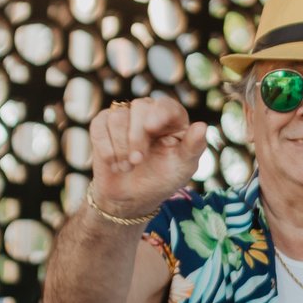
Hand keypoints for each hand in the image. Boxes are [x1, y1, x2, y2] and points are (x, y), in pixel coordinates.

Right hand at [89, 97, 206, 211]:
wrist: (131, 197)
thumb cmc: (162, 180)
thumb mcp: (183, 167)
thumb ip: (194, 147)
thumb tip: (202, 127)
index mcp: (172, 119)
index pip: (166, 105)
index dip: (159, 113)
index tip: (151, 128)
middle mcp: (148, 113)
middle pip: (139, 107)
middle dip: (136, 137)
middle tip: (137, 161)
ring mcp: (125, 117)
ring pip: (117, 117)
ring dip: (120, 146)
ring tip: (127, 167)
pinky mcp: (103, 125)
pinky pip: (99, 125)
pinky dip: (104, 146)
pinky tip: (113, 163)